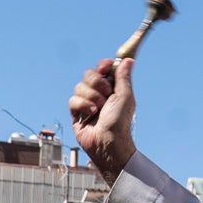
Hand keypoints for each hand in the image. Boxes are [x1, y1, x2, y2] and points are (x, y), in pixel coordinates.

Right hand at [68, 57, 136, 180]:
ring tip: (99, 109)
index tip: (105, 68)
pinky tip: (90, 114)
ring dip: (91, 97)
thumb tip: (129, 60)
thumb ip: (123, 77)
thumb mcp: (125, 96)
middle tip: (106, 94)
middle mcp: (99, 93)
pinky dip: (82, 106)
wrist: (108, 142)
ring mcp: (87, 102)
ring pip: (79, 86)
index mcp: (112, 87)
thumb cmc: (120, 122)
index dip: (103, 65)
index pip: (103, 68)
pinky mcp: (76, 112)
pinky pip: (73, 100)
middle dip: (96, 83)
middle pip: (89, 74)